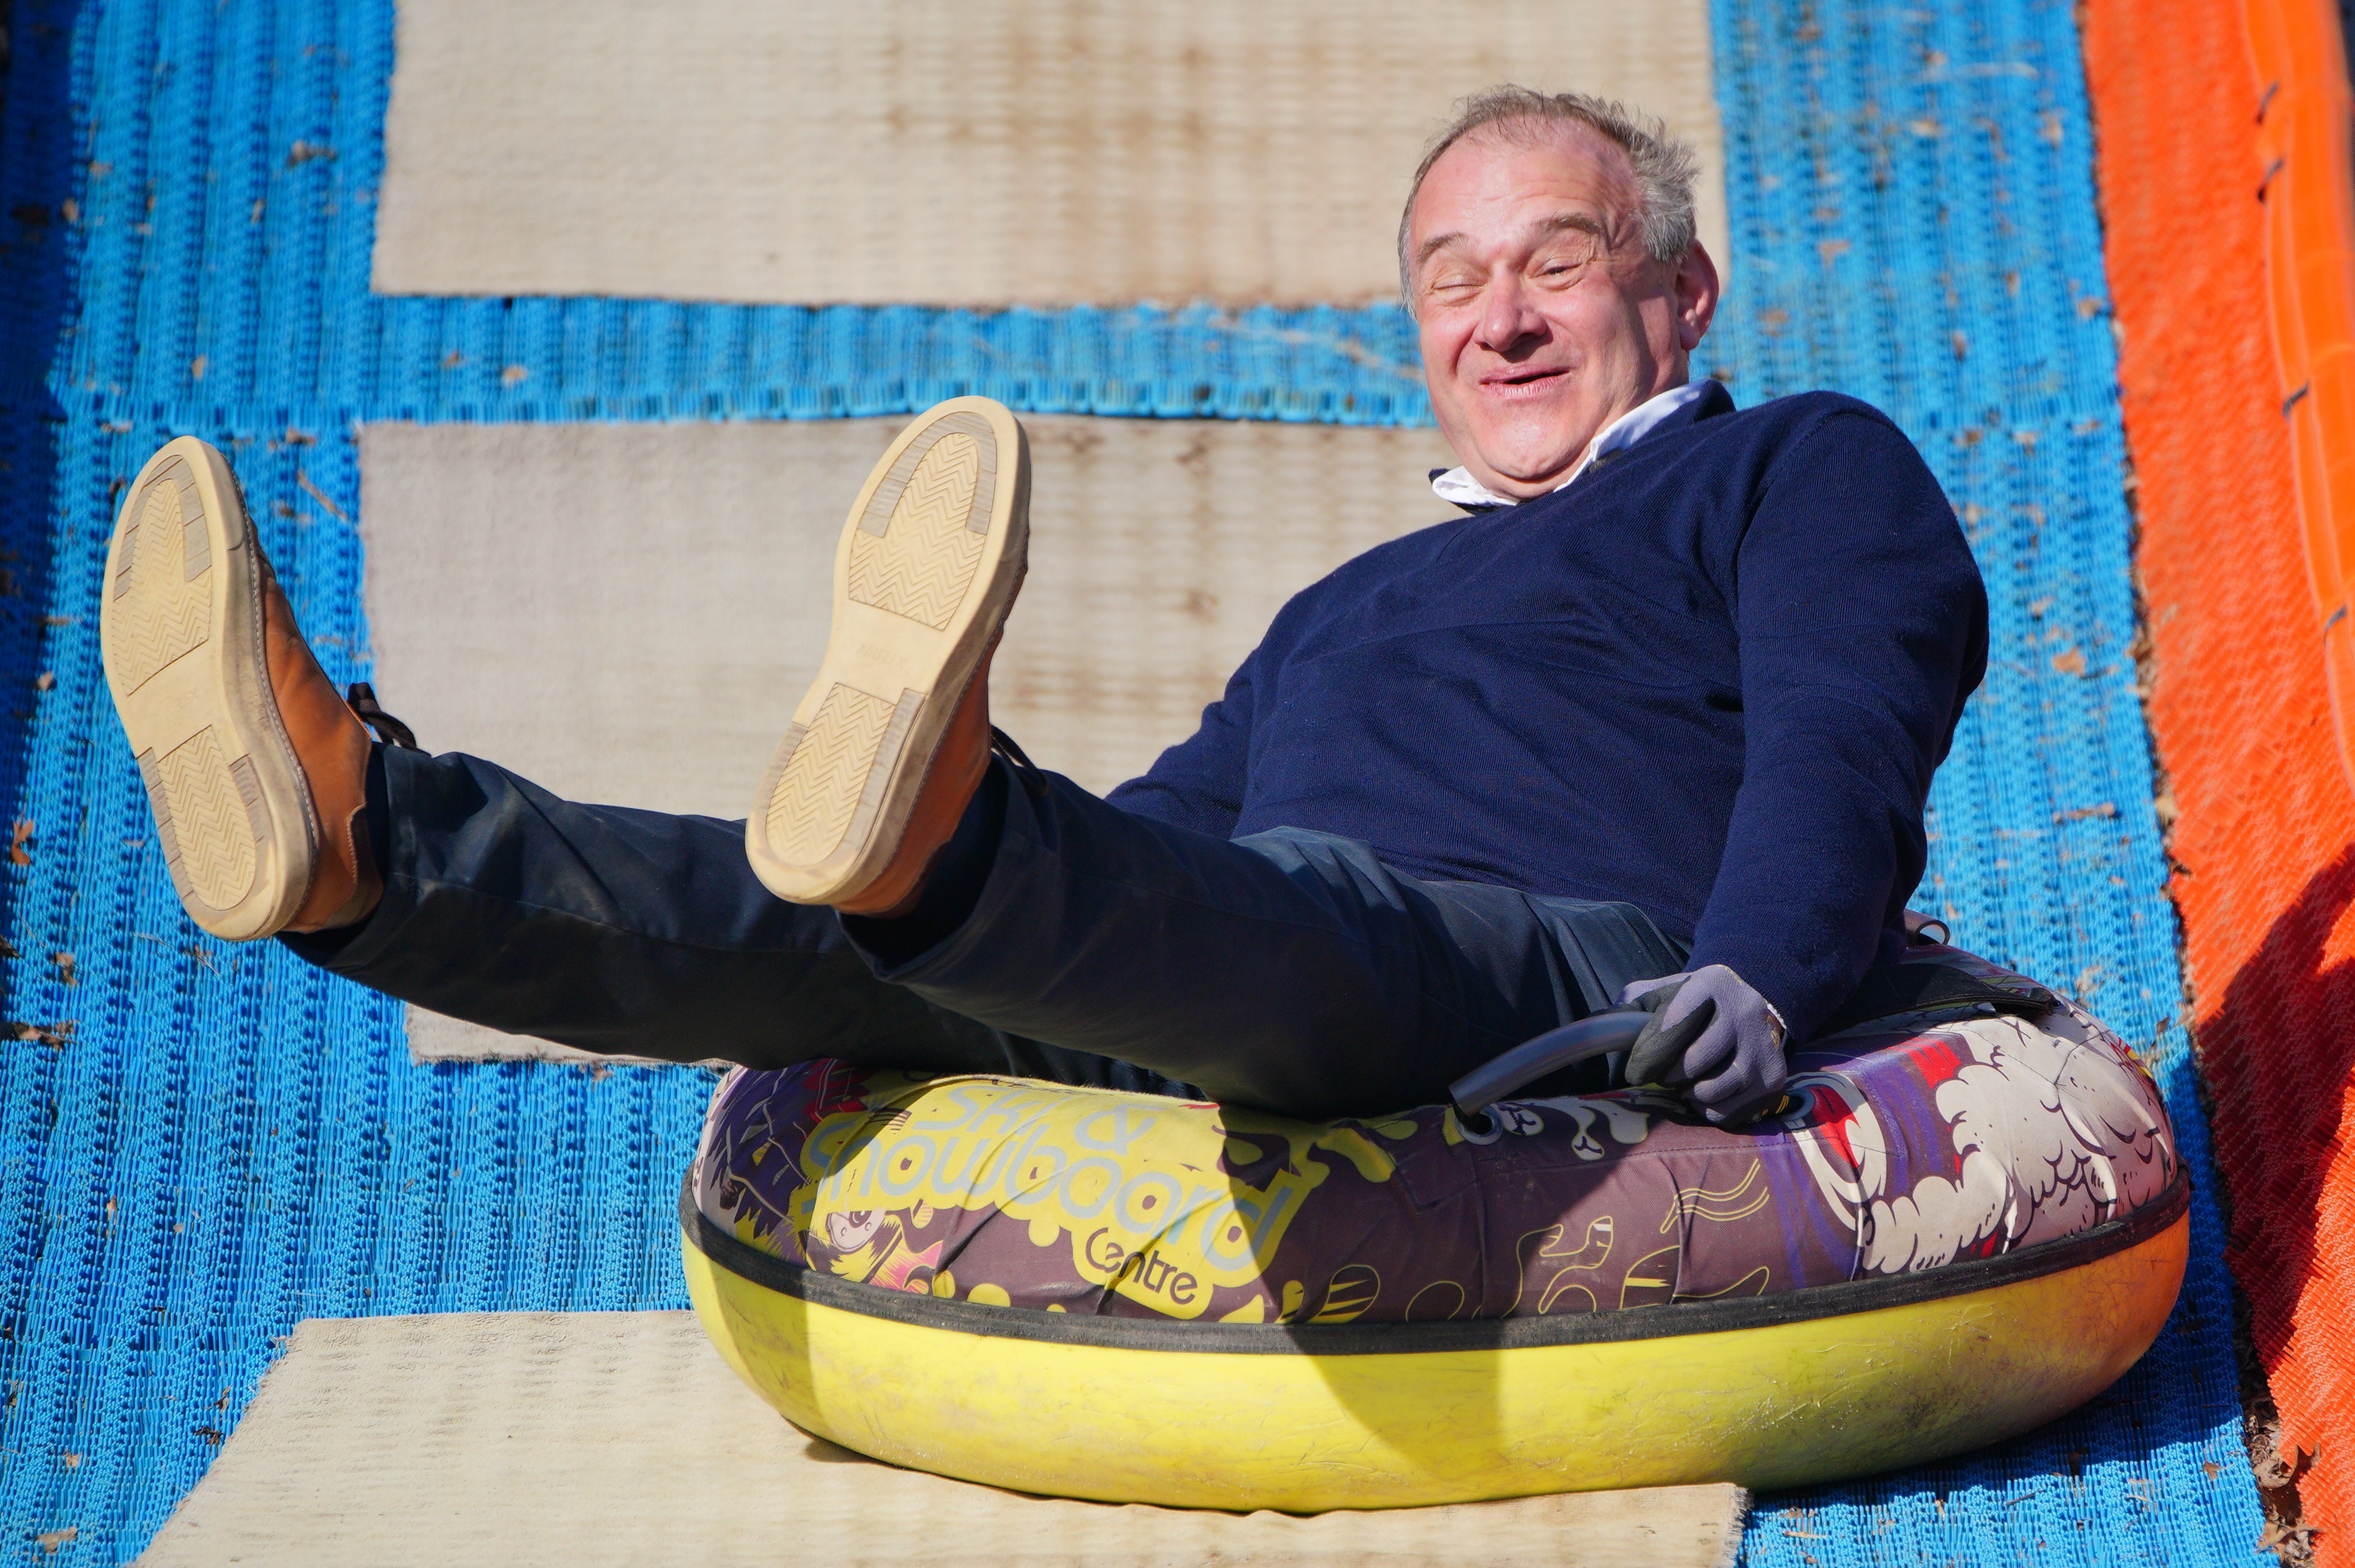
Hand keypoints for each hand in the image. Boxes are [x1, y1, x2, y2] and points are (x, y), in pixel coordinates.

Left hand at [1619, 965, 1789, 1124]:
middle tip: (1664, 1074)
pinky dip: (1709, 1109)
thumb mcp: (1662, 992)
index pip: (1676, 1021)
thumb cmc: (1692, 1004)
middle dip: (1669, 1075)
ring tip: (1685, 1082)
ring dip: (1689, 1094)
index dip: (1650, 1052)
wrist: (1746, 1005)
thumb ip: (1630, 1007)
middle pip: (1695, 1061)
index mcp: (1711, 985)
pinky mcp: (1775, 1077)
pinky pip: (1730, 1111)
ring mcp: (1764, 1046)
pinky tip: (1705, 1092)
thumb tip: (1600, 1030)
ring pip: (1713, 1090)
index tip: (1635, 1071)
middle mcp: (1744, 1011)